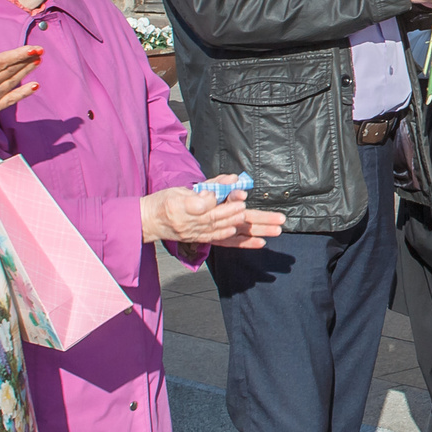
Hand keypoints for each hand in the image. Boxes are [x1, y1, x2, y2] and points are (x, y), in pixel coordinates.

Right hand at [0, 0, 40, 135]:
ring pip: (12, 82)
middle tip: (41, 50)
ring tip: (38, 62)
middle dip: (27, 59)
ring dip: (27, 72)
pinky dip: (23, 93)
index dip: (19, 54)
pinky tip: (35, 87)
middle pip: (10, 70)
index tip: (33, 48)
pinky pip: (10, 100)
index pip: (1, 61)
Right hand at [142, 179, 286, 247]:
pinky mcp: (208, 237)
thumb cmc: (164, 204)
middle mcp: (206, 225)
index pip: (220, 207)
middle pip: (237, 221)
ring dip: (258, 231)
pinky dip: (244, 243)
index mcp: (198, 211)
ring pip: (237, 232)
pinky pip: (228, 242)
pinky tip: (260, 244)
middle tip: (280, 220)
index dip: (232, 200)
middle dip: (261, 221)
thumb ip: (201, 193)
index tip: (244, 195)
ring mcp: (208, 232)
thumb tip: (225, 187)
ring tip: (277, 230)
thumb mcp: (177, 195)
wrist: (150, 222)